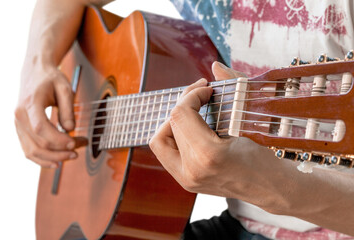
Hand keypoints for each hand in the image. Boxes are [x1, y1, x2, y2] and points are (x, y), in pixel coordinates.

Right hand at [15, 61, 85, 167]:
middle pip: (38, 143)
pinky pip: (28, 150)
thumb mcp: (65, 88)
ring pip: (32, 151)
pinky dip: (42, 159)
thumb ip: (68, 109)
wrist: (34, 71)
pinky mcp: (20, 130)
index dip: (58, 139)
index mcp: (30, 103)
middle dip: (61, 151)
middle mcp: (19, 116)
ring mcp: (18, 124)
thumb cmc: (51, 78)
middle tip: (79, 148)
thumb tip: (70, 129)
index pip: (41, 128)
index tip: (75, 142)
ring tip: (72, 155)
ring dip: (53, 158)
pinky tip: (57, 162)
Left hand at [149, 62, 267, 196]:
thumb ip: (234, 86)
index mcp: (208, 155)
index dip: (191, 94)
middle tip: (201, 95)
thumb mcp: (251, 119)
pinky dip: (175, 135)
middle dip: (183, 103)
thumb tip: (215, 66)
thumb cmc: (266, 157)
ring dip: (174, 121)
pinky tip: (193, 127)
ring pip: (160, 140)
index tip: (208, 90)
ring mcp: (186, 179)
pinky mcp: (185, 181)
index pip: (181, 114)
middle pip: (169, 124)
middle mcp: (191, 170)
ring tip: (194, 113)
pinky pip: (166, 152)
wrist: (271, 189)